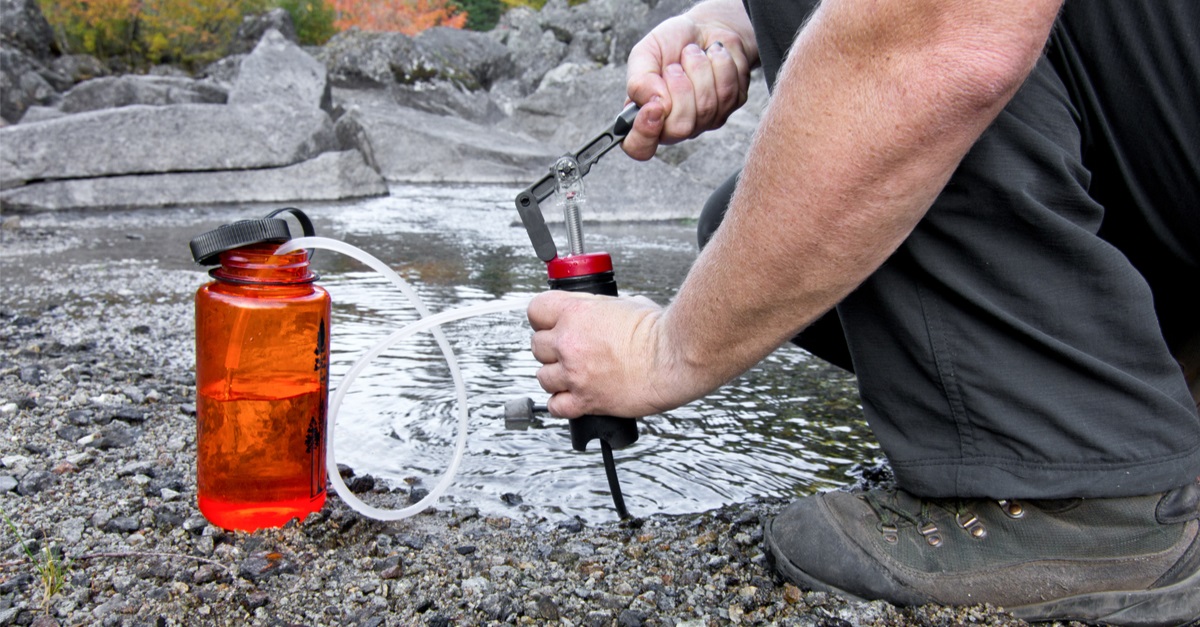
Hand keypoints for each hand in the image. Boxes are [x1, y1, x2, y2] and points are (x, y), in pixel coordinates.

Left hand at [528, 291, 702, 418]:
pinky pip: (556, 406)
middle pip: (537, 345)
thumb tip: (599, 312)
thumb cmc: (660, 330)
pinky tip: (573, 396)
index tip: (550, 323)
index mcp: (576, 312)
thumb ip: (601, 308)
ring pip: (542, 377)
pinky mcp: (586, 400)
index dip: (544, 318)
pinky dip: (561, 403)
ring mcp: (575, 374)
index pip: (536, 311)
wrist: (675, 357)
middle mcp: (569, 343)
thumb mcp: (626, 302)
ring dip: (556, 375)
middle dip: (551, 348)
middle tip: (569, 350)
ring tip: (574, 374)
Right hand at [623, 1, 756, 160]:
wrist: (705, 28)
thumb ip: (639, 80)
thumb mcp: (644, 53)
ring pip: (707, 109)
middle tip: (675, 66)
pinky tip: (713, 56)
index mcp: (646, 116)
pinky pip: (728, 93)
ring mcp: (704, 121)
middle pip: (680, 129)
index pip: (639, 148)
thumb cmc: (671, 43)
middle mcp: (674, 125)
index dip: (645, 134)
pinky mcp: (729, 108)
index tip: (655, 106)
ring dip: (699, 69)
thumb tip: (652, 102)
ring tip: (693, 54)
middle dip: (680, 88)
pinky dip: (720, 65)